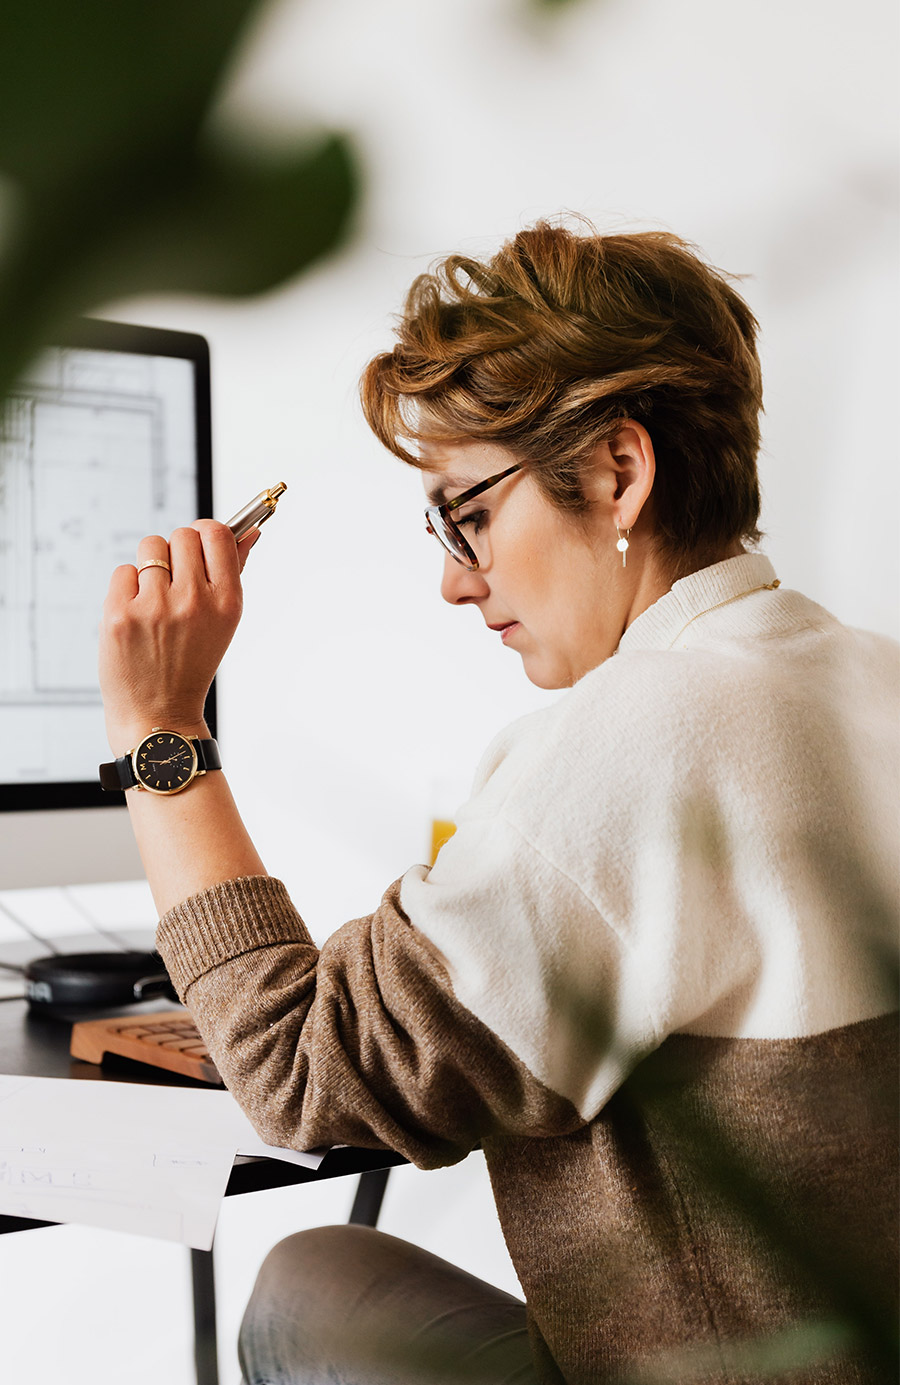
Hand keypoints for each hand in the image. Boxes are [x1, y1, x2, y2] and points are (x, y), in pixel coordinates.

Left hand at [99, 520, 258, 751]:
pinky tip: (136, 614)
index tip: (200, 543)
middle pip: (182, 535)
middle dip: (177, 550)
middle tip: (175, 580)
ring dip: (150, 566)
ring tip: (154, 600)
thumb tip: (251, 532)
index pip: (217, 534)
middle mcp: (194, 601)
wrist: (158, 714)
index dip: (206, 532)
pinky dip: (127, 587)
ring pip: (150, 548)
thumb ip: (234, 572)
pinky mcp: (120, 614)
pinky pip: (123, 571)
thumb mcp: (223, 622)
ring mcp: (155, 607)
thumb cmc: (191, 666)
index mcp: (226, 603)